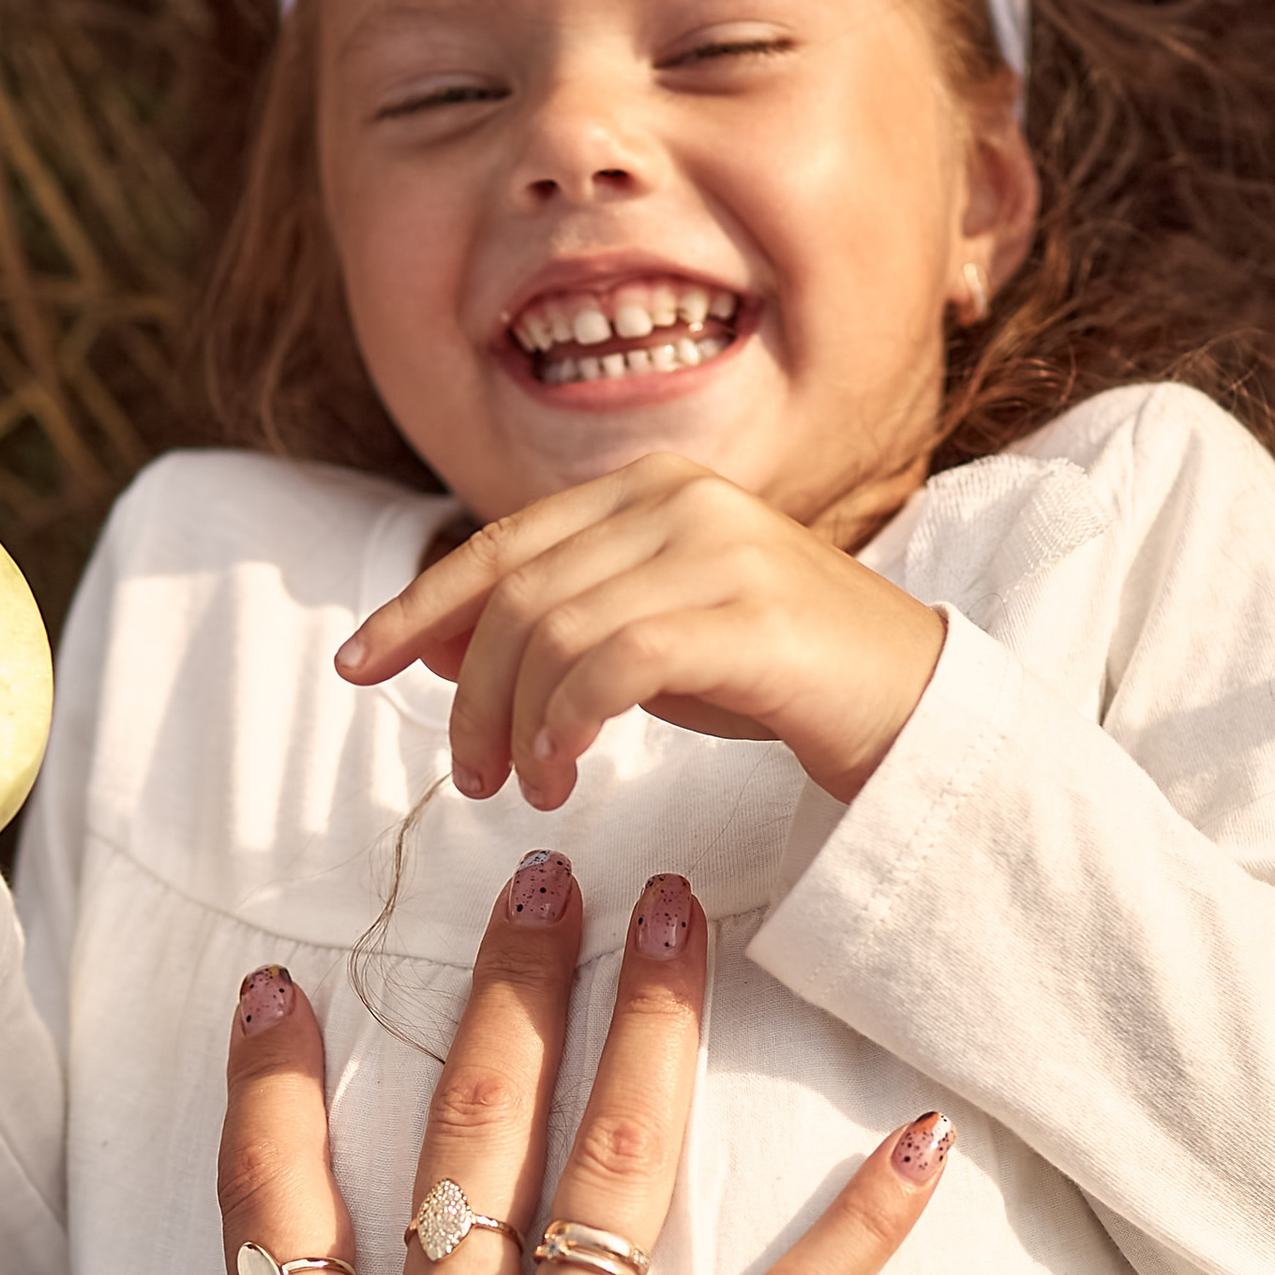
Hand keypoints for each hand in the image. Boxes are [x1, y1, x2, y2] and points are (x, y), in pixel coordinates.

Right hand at [36, 857, 952, 1274]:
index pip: (270, 1194)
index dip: (268, 1077)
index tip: (277, 976)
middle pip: (462, 1127)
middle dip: (502, 983)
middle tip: (539, 866)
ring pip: (610, 1170)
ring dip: (650, 1028)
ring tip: (683, 911)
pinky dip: (862, 1231)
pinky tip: (924, 1141)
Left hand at [330, 456, 945, 811]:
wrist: (914, 702)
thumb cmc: (773, 674)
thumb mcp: (645, 639)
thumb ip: (554, 626)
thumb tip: (436, 642)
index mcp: (646, 486)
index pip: (501, 544)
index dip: (420, 606)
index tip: (361, 666)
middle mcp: (678, 497)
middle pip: (516, 593)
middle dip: (470, 693)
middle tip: (473, 776)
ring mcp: (718, 548)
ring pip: (554, 630)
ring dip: (516, 723)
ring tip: (526, 788)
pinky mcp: (750, 614)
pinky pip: (613, 663)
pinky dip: (566, 725)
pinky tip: (564, 774)